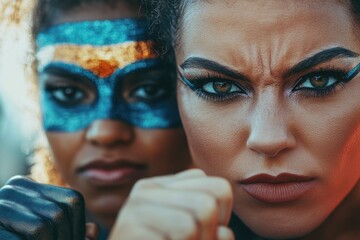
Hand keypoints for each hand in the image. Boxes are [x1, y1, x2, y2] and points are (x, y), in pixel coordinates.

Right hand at [0, 176, 85, 239]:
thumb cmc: (23, 237)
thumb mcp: (49, 233)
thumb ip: (71, 230)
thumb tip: (93, 231)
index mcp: (30, 186)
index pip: (73, 199)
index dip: (79, 225)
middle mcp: (14, 188)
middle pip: (60, 213)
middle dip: (67, 238)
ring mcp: (0, 204)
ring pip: (44, 225)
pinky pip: (31, 234)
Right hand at [109, 169, 233, 239]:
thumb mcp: (192, 236)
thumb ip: (212, 229)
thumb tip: (224, 232)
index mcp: (166, 185)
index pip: (219, 188)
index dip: (223, 219)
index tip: (204, 235)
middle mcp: (147, 189)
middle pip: (208, 202)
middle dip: (210, 236)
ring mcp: (135, 207)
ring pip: (194, 221)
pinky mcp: (128, 228)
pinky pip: (179, 236)